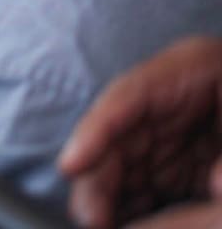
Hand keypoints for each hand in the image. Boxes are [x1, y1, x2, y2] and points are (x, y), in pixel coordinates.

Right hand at [59, 36, 221, 228]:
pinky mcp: (192, 159)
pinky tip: (128, 221)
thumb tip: (145, 226)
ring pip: (129, 159)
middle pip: (121, 131)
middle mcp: (182, 95)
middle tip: (93, 220)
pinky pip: (152, 181)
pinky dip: (139, 205)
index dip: (95, 131)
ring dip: (114, 195)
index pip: (131, 94)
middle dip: (101, 176)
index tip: (72, 166)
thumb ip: (210, 197)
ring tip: (105, 223)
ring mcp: (185, 126)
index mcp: (200, 68)